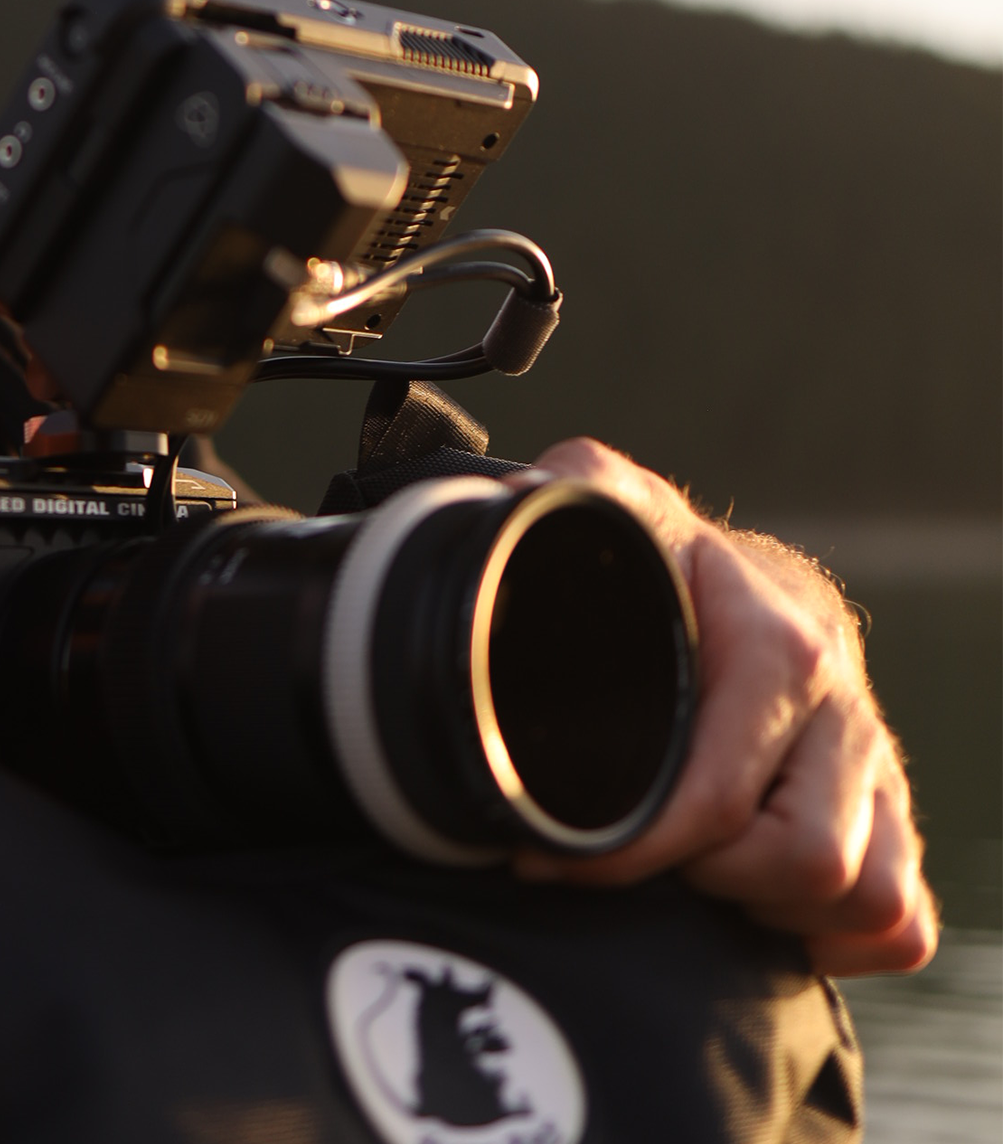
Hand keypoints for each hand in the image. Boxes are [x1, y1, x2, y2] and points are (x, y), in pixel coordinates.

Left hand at [513, 439, 936, 976]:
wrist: (721, 573)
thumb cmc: (655, 552)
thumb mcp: (610, 502)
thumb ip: (572, 490)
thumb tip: (522, 499)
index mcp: (782, 647)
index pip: (723, 796)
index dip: (631, 847)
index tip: (553, 854)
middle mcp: (844, 711)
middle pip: (809, 861)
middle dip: (706, 874)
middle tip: (634, 846)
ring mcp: (874, 769)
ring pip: (870, 897)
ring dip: (773, 905)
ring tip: (692, 867)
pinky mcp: (887, 815)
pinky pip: (904, 920)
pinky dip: (837, 934)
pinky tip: (756, 901)